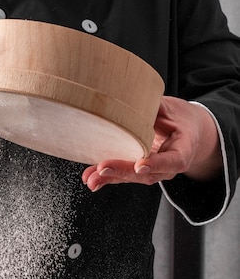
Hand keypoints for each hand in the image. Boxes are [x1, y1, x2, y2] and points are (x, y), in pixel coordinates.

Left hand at [82, 95, 222, 190]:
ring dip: (109, 178)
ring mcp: (153, 172)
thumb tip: (132, 99)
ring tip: (90, 178)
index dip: (156, 164)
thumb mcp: (173, 109)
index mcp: (183, 151)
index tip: (140, 165)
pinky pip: (123, 176)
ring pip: (131, 178)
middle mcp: (168, 168)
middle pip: (146, 174)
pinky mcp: (138, 172)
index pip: (172, 161)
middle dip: (122, 172)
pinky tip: (91, 179)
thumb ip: (154, 108)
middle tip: (103, 168)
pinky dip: (106, 178)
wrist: (188, 132)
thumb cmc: (181, 118)